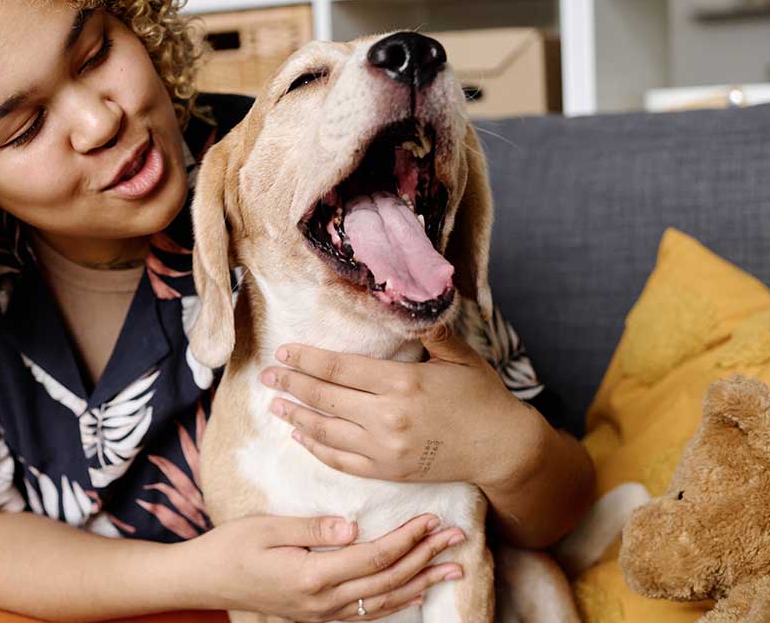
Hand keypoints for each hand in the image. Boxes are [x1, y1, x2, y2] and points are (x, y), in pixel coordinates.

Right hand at [185, 512, 464, 620]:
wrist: (205, 580)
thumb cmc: (231, 547)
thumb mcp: (267, 528)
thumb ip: (312, 528)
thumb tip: (353, 526)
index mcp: (313, 575)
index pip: (375, 555)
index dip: (408, 537)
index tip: (432, 517)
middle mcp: (324, 601)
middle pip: (389, 579)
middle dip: (426, 556)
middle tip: (457, 537)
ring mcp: (323, 613)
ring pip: (385, 600)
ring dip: (422, 581)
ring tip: (452, 568)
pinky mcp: (320, 614)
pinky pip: (369, 611)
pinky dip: (398, 600)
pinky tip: (414, 591)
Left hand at [261, 323, 537, 489]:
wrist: (503, 450)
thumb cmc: (482, 397)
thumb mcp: (461, 357)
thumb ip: (432, 331)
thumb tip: (411, 299)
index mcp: (402, 382)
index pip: (339, 368)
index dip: (306, 360)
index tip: (284, 352)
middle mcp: (388, 416)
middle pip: (325, 398)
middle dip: (290, 384)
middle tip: (266, 375)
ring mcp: (385, 448)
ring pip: (326, 431)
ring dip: (296, 416)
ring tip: (275, 404)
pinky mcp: (387, 471)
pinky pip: (341, 460)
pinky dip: (317, 448)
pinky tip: (301, 436)